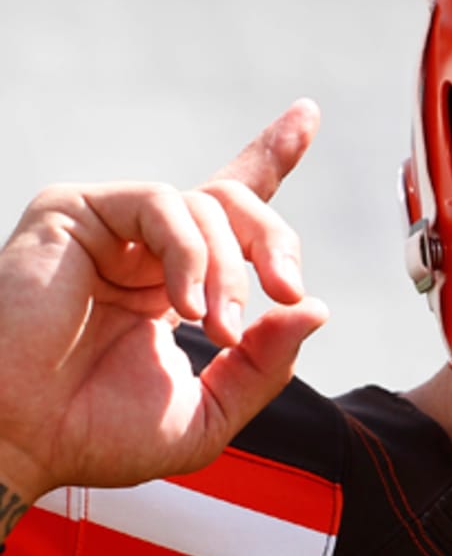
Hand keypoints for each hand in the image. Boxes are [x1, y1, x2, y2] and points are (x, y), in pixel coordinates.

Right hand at [0, 100, 328, 520]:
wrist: (20, 440)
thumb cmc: (97, 433)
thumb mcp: (207, 412)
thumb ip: (265, 366)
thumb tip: (317, 310)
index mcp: (175, 284)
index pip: (231, 212)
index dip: (270, 159)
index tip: (306, 114)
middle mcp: (145, 248)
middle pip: (236, 201)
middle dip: (276, 242)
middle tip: (288, 291)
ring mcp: (110, 227)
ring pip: (209, 205)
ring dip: (230, 271)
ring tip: (217, 328)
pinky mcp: (74, 210)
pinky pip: (161, 202)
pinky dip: (189, 253)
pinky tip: (185, 306)